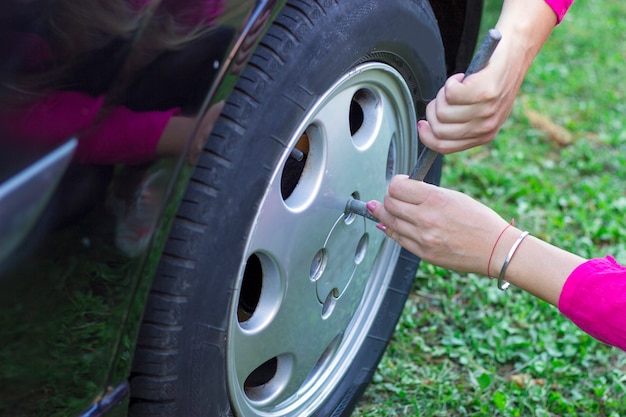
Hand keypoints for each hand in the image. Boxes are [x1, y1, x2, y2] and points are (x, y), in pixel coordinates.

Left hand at [367, 175, 509, 274]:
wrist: (495, 249)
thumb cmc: (480, 221)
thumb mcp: (455, 197)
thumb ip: (428, 194)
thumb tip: (406, 191)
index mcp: (435, 199)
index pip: (398, 186)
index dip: (395, 183)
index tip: (399, 183)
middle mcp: (426, 218)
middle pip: (390, 203)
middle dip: (388, 197)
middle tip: (391, 196)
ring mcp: (423, 237)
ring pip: (389, 222)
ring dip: (383, 214)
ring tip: (378, 208)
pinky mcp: (423, 253)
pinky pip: (398, 239)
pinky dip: (390, 230)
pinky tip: (386, 225)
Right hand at [418, 0, 558, 153]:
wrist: (516, 53)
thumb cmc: (496, 79)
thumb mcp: (482, 111)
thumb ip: (462, 124)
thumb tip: (431, 129)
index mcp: (484, 135)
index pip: (445, 146)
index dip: (427, 137)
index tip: (422, 125)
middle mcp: (486, 126)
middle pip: (439, 129)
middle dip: (433, 110)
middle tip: (445, 96)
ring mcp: (486, 109)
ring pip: (442, 110)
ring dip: (443, 93)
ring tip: (457, 85)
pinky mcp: (485, 90)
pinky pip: (450, 92)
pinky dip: (451, 81)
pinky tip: (461, 78)